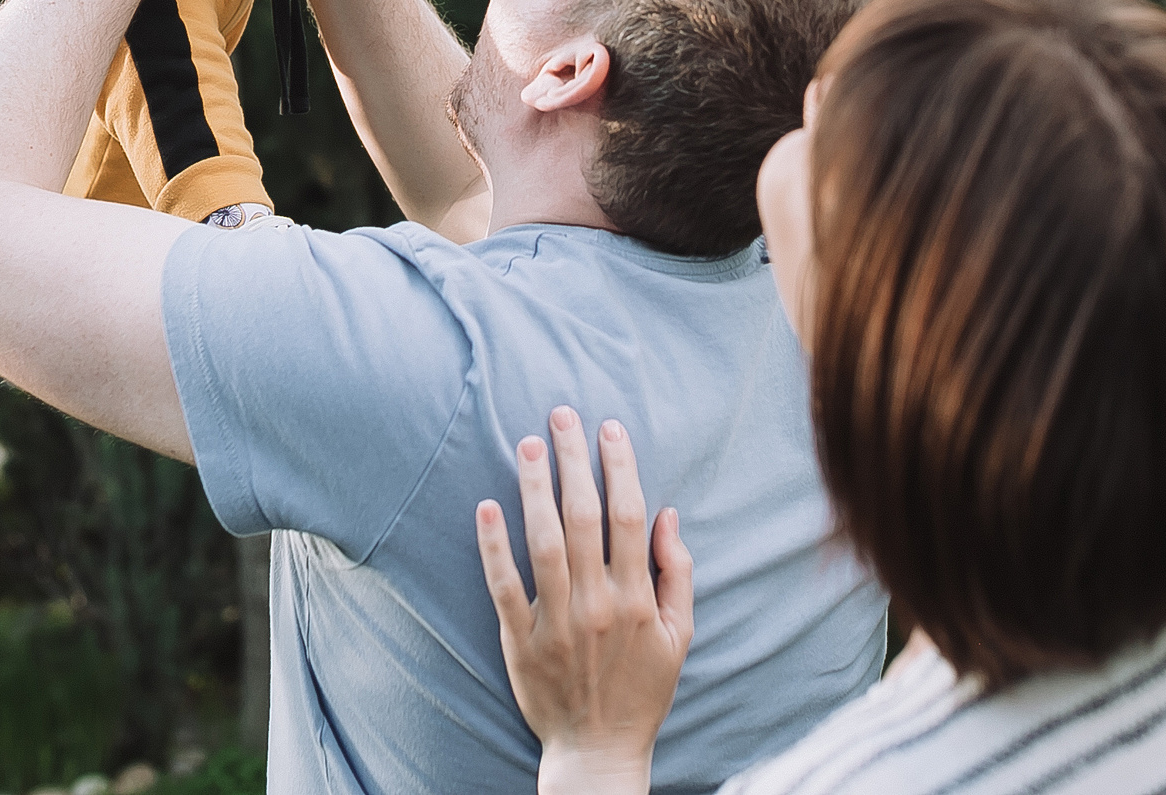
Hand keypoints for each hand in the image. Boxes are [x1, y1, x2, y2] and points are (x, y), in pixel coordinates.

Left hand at [477, 407, 692, 794]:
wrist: (598, 751)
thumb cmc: (643, 689)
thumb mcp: (680, 635)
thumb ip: (678, 573)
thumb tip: (668, 514)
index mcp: (636, 598)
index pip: (628, 517)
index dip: (620, 467)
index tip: (610, 428)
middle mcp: (597, 604)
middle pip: (584, 517)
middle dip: (573, 461)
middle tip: (562, 415)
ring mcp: (556, 622)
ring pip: (543, 543)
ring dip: (534, 489)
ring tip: (527, 444)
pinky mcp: (521, 640)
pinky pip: (503, 587)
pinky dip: (492, 548)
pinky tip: (486, 507)